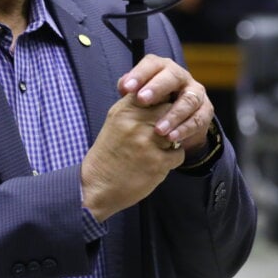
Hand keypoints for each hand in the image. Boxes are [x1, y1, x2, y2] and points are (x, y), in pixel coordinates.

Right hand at [80, 55, 214, 220]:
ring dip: (171, 141)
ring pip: (177, 131)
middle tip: (161, 133)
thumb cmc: (109, 153)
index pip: (154, 93)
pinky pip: (179, 153)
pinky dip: (172, 159)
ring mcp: (147, 142)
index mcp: (124, 110)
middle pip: (170, 109)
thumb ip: (135, 106)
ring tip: (156, 149)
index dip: (161, 100)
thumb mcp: (116, 122)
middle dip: (169, 120)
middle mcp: (136, 123)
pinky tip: (157, 163)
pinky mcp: (157, 162)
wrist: (98, 186)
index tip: (159, 110)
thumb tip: (157, 91)